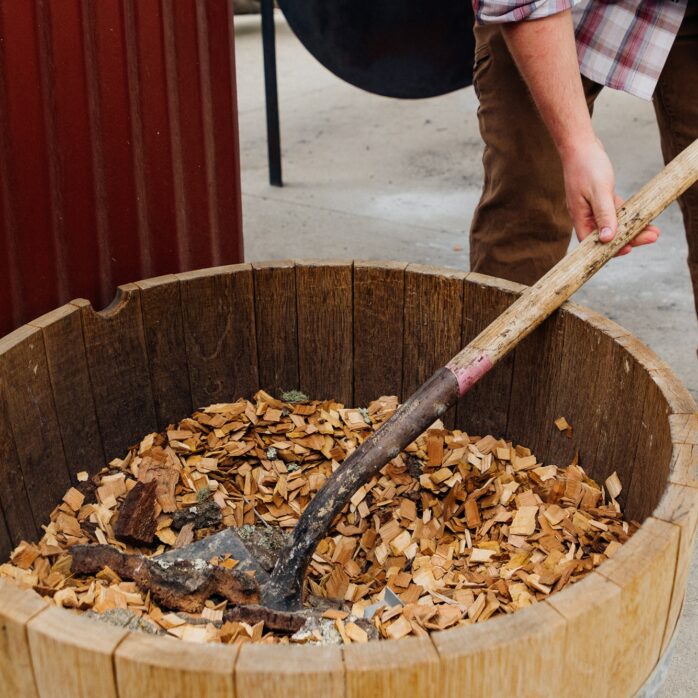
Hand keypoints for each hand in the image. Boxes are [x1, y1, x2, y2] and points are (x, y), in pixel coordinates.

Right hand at [561, 138, 658, 255]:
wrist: (580, 147)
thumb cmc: (586, 166)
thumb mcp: (598, 190)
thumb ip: (604, 214)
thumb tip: (607, 238)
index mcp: (580, 217)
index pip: (593, 241)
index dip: (609, 249)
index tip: (628, 249)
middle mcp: (585, 216)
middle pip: (607, 236)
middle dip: (629, 238)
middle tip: (652, 237)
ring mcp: (593, 209)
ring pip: (614, 225)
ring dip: (632, 228)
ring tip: (654, 231)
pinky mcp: (601, 200)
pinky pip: (616, 213)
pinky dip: (629, 216)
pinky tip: (643, 217)